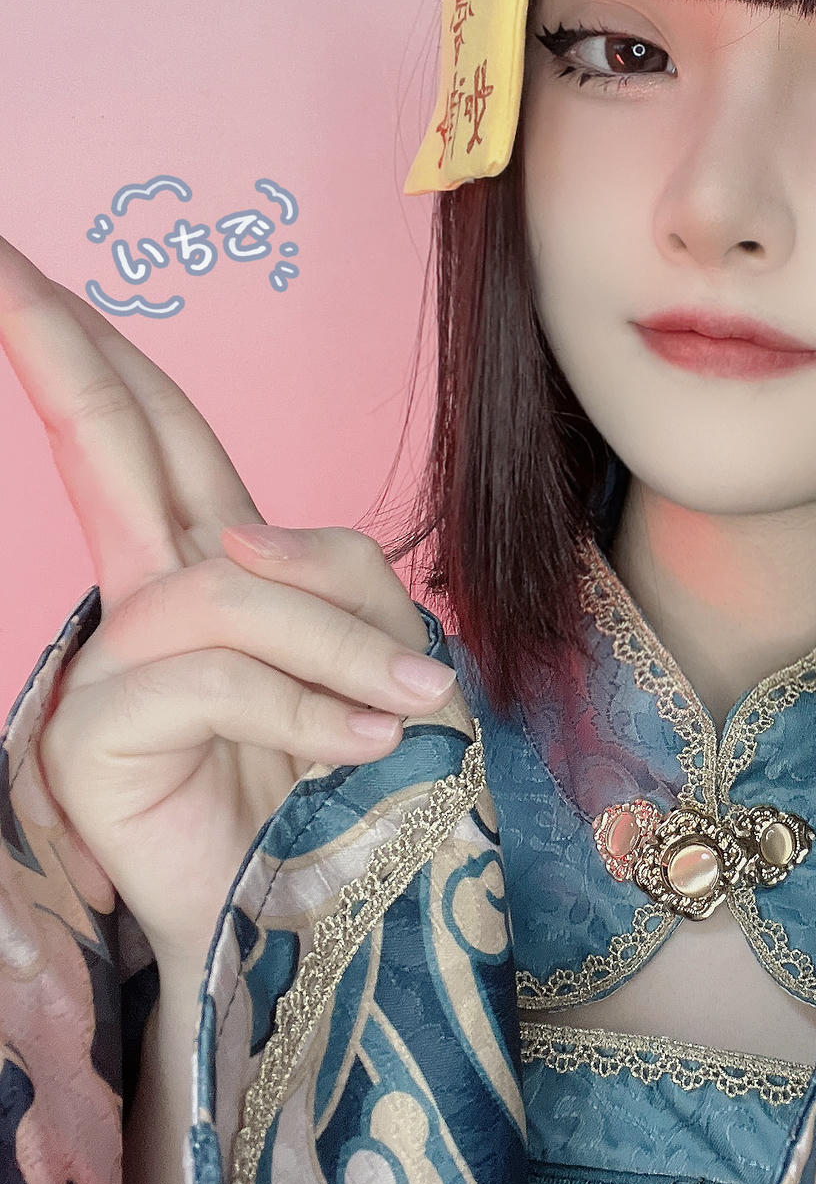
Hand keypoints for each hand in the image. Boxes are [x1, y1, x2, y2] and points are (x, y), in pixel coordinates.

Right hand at [0, 233, 455, 980]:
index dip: (87, 341)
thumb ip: (338, 576)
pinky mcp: (95, 736)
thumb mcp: (379, 656)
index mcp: (209, 562)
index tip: (10, 256)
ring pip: (225, 586)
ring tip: (407, 709)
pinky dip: (310, 707)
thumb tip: (239, 546)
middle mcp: (147, 594)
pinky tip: (359, 747)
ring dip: (337, 644)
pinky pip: (217, 676)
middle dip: (53, 346)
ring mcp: (110, 662)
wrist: (313, 927)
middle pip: (111, 442)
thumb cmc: (348, 791)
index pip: (149, 427)